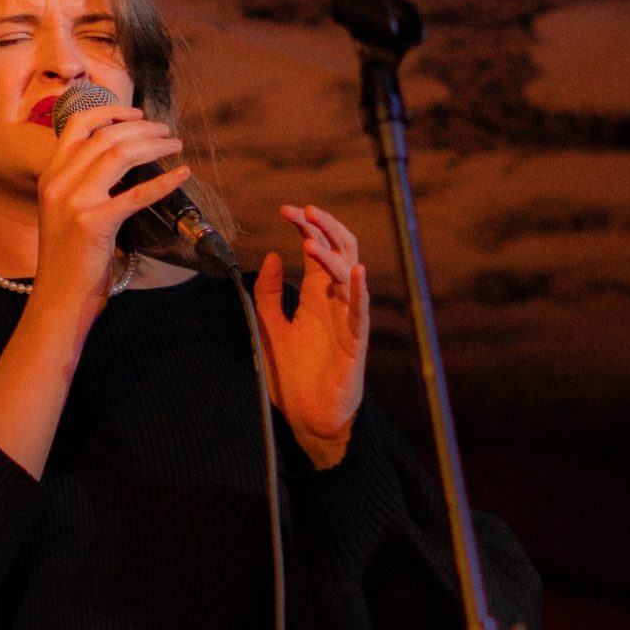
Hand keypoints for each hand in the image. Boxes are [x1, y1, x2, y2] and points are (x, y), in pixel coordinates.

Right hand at [30, 101, 189, 308]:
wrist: (58, 297)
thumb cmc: (70, 258)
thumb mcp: (66, 211)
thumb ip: (85, 184)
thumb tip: (127, 163)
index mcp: (50, 175)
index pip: (77, 125)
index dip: (110, 112)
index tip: (137, 113)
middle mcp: (59, 182)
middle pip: (105, 136)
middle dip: (142, 128)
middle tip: (166, 132)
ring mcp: (74, 202)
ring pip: (119, 154)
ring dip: (153, 145)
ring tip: (175, 145)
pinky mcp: (93, 224)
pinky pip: (135, 195)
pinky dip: (163, 181)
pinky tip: (181, 174)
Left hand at [253, 203, 368, 467]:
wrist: (308, 419)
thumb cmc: (294, 377)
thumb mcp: (270, 328)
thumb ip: (268, 294)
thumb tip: (269, 255)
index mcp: (316, 297)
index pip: (317, 251)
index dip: (306, 227)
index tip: (286, 210)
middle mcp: (334, 303)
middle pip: (339, 253)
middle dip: (324, 228)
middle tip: (303, 211)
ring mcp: (347, 321)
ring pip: (349, 276)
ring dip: (332, 256)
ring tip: (310, 241)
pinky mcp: (354, 343)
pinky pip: (361, 313)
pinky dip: (360, 291)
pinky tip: (358, 272)